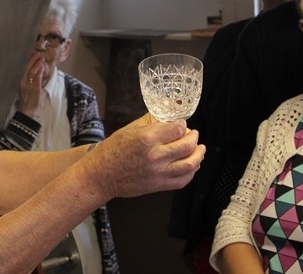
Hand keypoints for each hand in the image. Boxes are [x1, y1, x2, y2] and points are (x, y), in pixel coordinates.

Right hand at [16, 52, 45, 116]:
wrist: (27, 109)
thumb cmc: (26, 99)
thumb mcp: (24, 88)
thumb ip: (27, 79)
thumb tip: (33, 70)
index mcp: (18, 81)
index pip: (22, 68)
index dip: (27, 60)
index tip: (31, 54)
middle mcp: (22, 82)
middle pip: (26, 68)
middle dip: (32, 60)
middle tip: (37, 54)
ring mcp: (28, 85)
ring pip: (32, 71)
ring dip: (37, 64)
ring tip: (41, 58)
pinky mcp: (34, 88)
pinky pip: (37, 78)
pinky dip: (39, 71)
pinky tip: (42, 67)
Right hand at [86, 114, 204, 198]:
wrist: (102, 175)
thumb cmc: (114, 150)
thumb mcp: (131, 129)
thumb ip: (152, 121)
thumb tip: (169, 116)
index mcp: (147, 138)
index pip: (177, 128)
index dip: (182, 125)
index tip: (182, 124)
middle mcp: (155, 156)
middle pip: (187, 145)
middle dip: (194, 137)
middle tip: (194, 134)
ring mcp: (158, 173)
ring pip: (190, 164)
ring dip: (199, 155)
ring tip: (200, 149)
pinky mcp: (159, 186)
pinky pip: (183, 180)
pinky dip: (191, 172)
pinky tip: (191, 165)